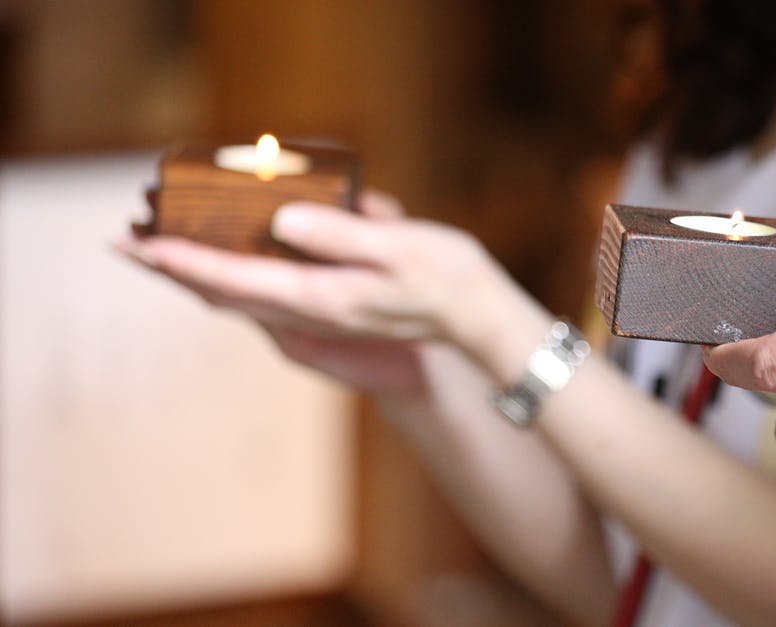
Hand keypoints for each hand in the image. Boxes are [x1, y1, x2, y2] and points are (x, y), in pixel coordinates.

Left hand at [118, 191, 516, 390]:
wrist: (477, 322)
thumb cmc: (447, 280)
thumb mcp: (401, 249)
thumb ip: (340, 236)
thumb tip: (283, 220)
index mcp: (324, 297)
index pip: (239, 280)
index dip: (187, 262)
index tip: (143, 245)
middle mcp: (312, 313)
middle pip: (226, 293)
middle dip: (174, 270)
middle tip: (125, 245)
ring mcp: (319, 317)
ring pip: (241, 298)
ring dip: (197, 276)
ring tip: (159, 252)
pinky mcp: (329, 311)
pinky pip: (266, 297)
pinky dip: (233, 280)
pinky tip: (223, 265)